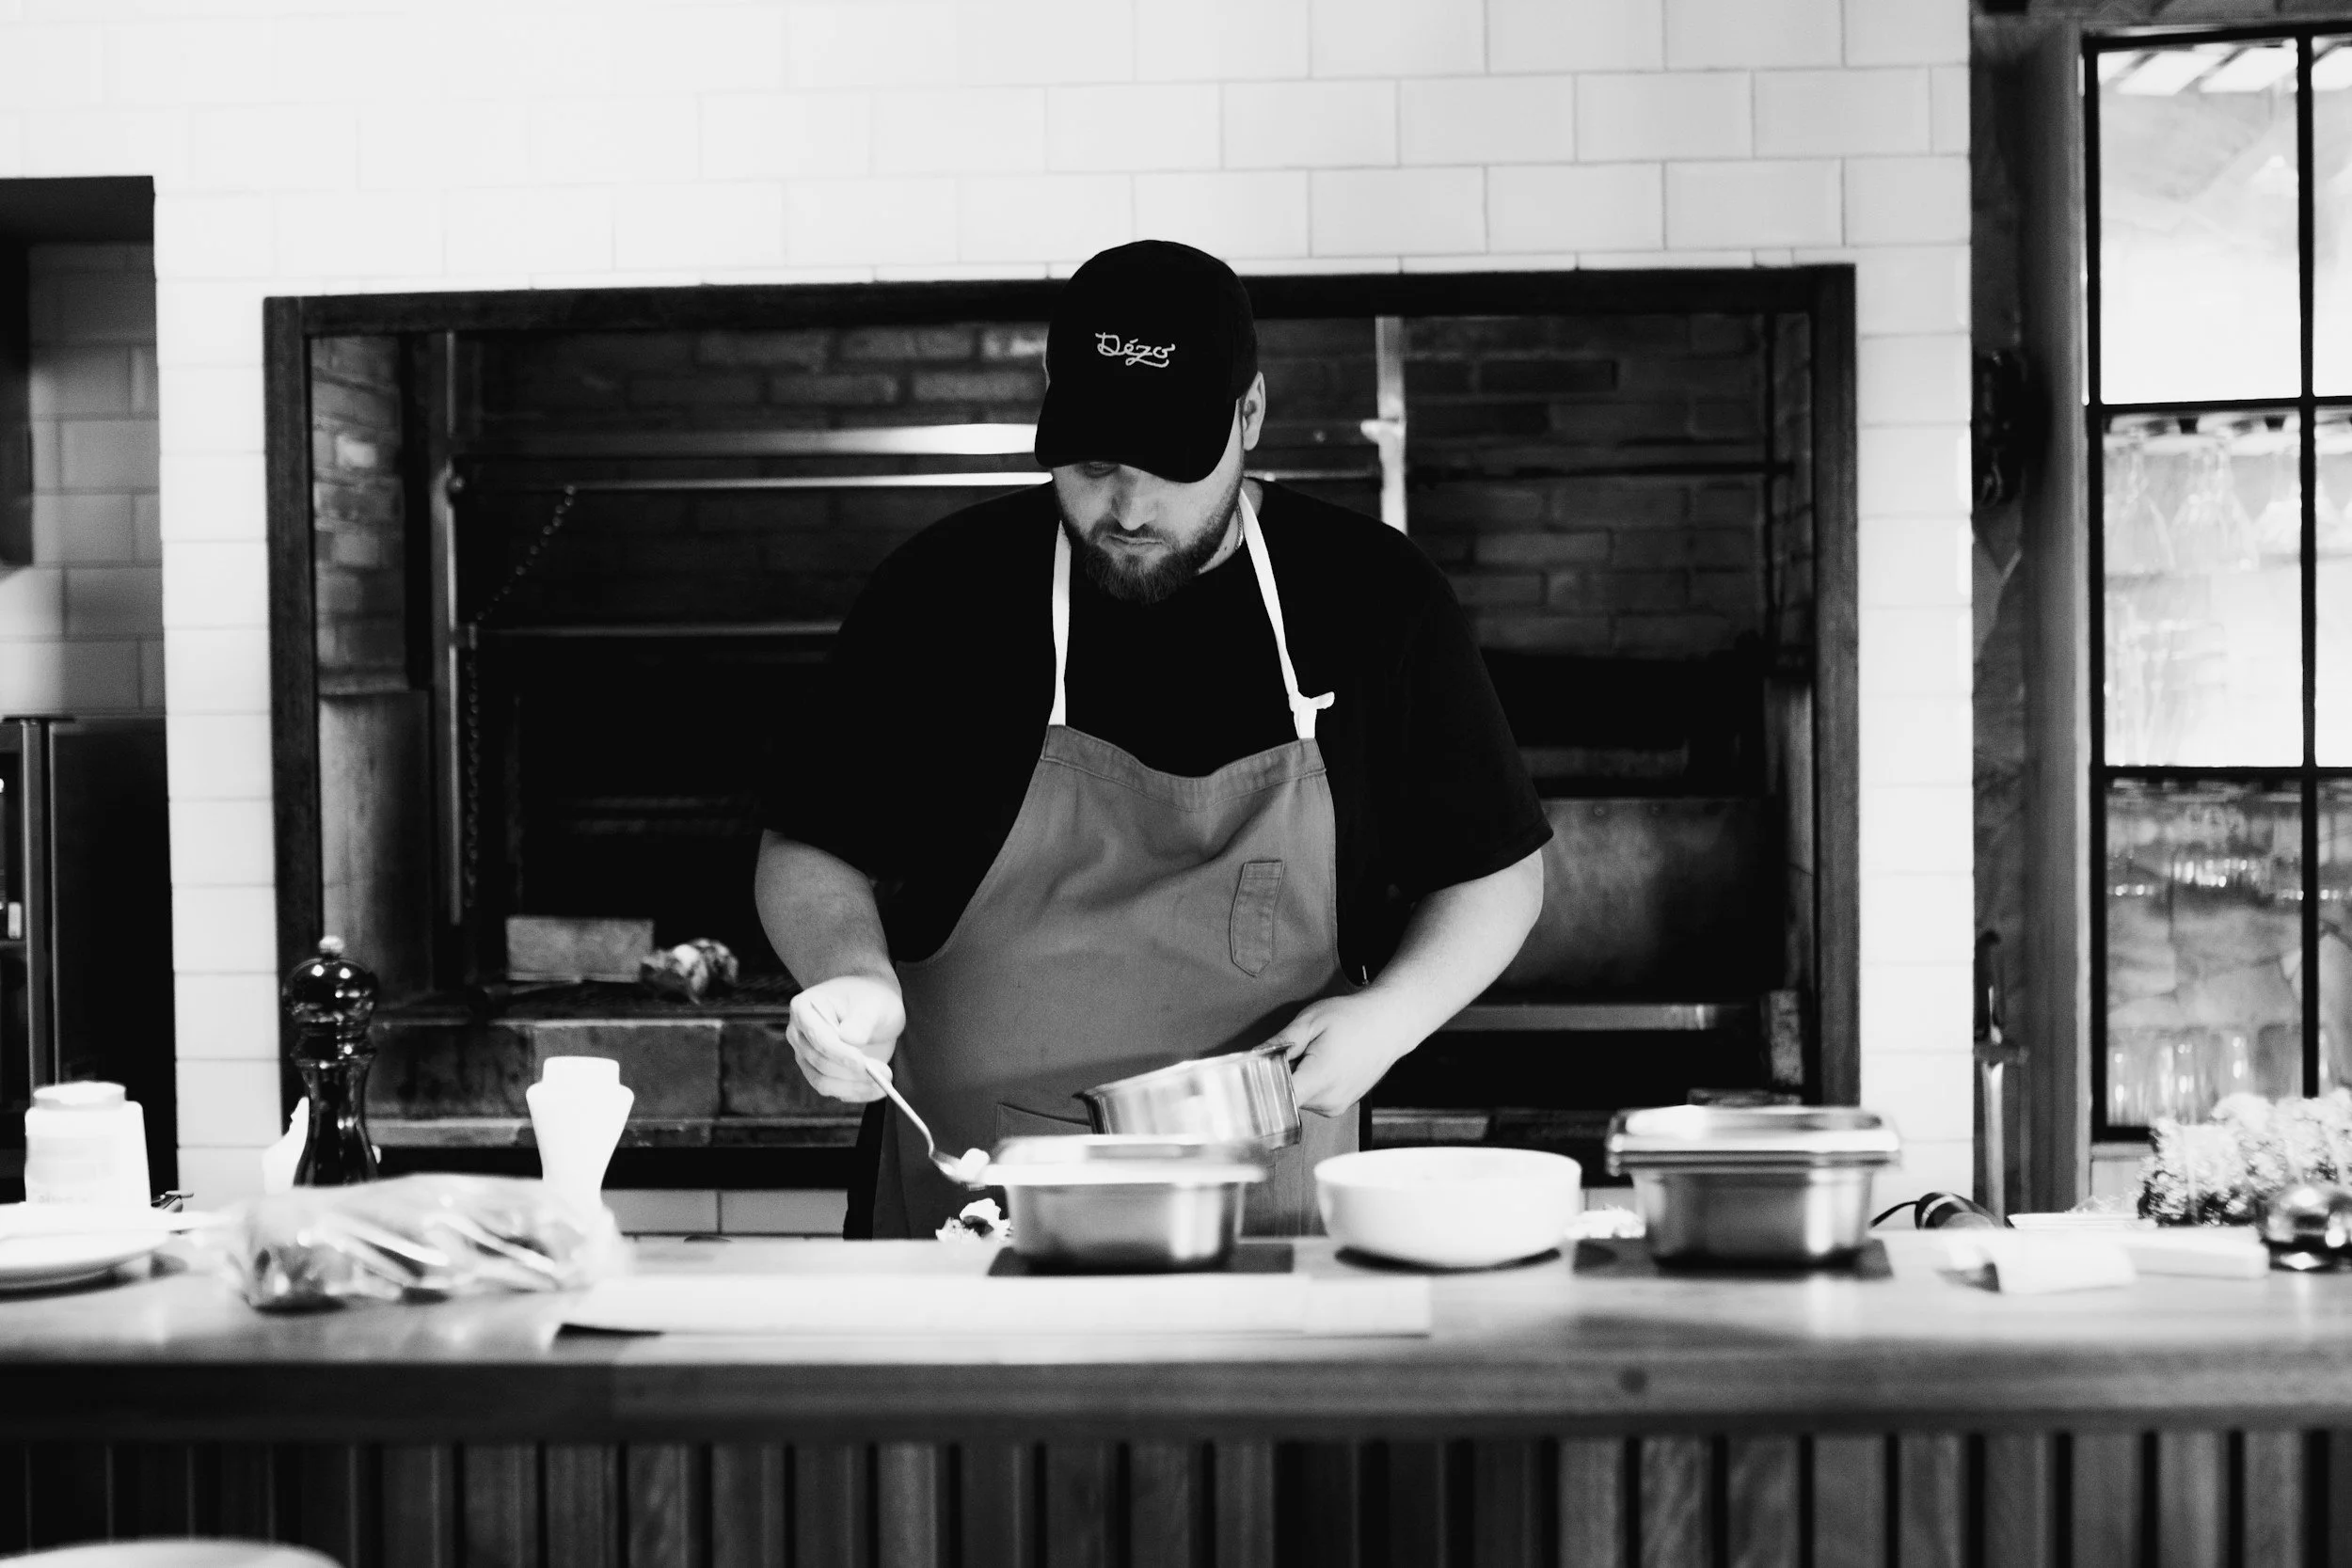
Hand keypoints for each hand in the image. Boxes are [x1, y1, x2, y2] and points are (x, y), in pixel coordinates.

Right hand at [785, 975, 905, 1102]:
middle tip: (885, 1073)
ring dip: (855, 1086)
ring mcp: (807, 1056)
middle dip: (852, 1072)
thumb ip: (862, 1020)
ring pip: (823, 1082)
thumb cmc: (872, 999)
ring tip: (884, 1081)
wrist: (874, 1009)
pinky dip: (856, 1093)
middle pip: (819, 1062)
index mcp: (805, 1008)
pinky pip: (834, 1091)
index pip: (818, 1037)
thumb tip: (849, 1039)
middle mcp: (799, 1034)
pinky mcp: (819, 1073)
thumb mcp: (874, 1003)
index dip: (839, 1053)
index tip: (862, 1063)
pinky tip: (877, 1088)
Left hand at [1263, 991, 1418, 1115]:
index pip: (1277, 1099)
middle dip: (1277, 1077)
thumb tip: (1254, 1057)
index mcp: (1320, 1078)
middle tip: (1286, 1052)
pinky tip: (1319, 1063)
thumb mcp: (1311, 1020)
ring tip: (1310, 1054)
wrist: (1389, 1025)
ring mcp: (1335, 1106)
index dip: (1258, 1088)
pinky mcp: (1339, 1106)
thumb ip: (1281, 1042)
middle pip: (1284, 1098)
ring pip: (1296, 1099)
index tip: (1249, 1077)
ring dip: (1294, 1080)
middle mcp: (1328, 1100)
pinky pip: (1310, 1099)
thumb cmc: (1353, 1018)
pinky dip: (1307, 1083)